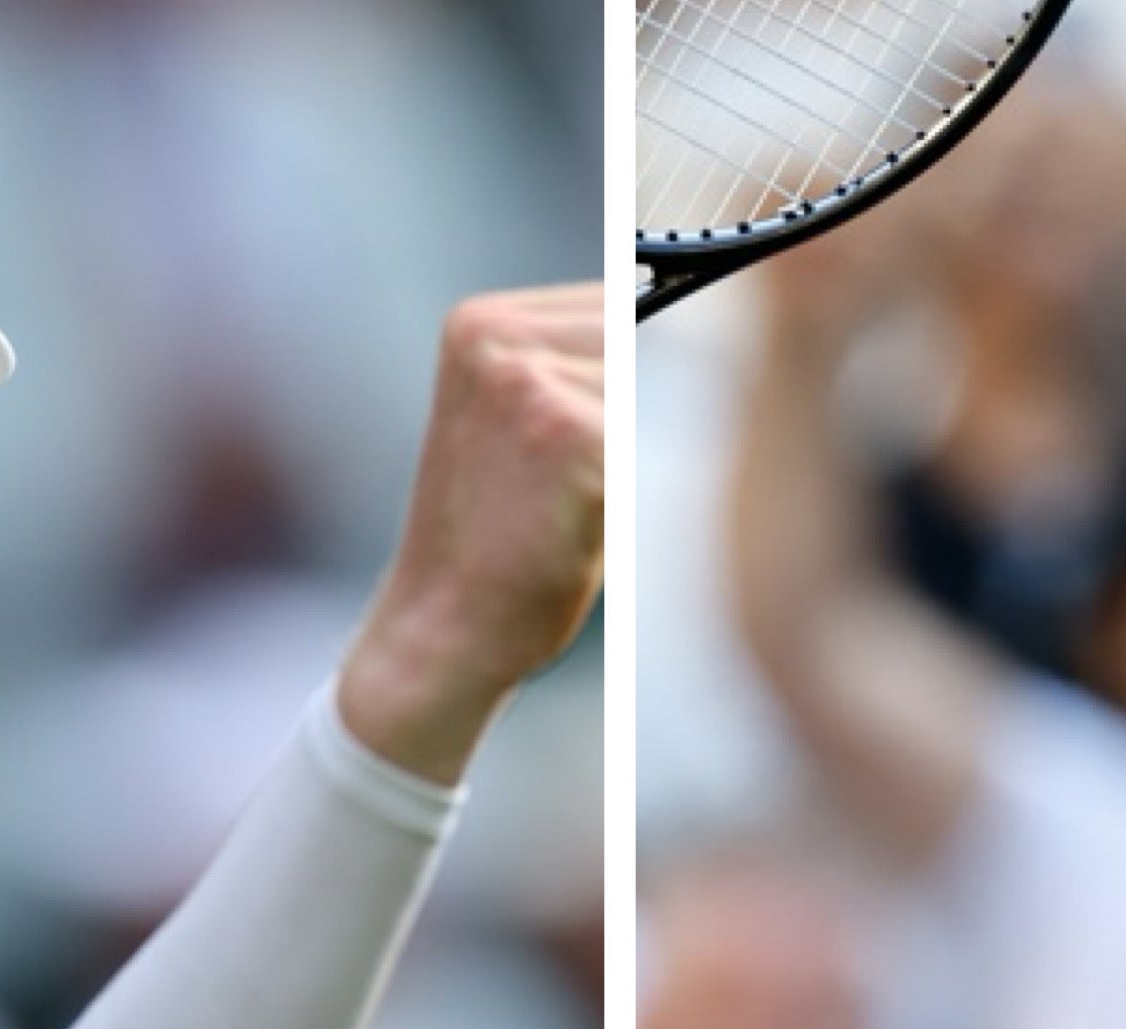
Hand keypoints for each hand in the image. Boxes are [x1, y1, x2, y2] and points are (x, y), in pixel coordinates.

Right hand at [339, 283, 604, 783]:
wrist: (442, 629)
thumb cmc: (502, 542)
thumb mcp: (527, 424)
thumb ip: (582, 366)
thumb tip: (682, 310)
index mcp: (479, 322)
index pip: (615, 301)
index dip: (634, 374)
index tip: (599, 442)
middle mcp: (495, 335)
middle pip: (641, 337)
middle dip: (635, 414)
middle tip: (575, 486)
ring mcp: (528, 380)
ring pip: (650, 395)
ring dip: (633, 456)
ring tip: (571, 505)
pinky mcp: (566, 433)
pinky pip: (649, 446)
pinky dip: (631, 494)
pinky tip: (577, 526)